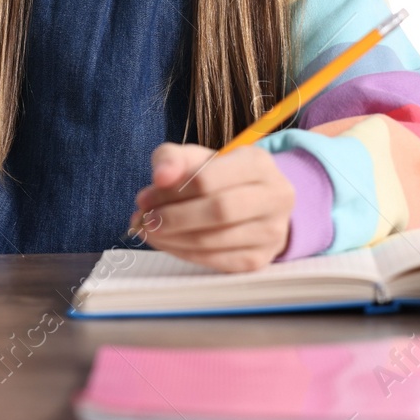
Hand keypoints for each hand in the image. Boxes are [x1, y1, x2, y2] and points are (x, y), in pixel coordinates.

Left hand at [128, 142, 295, 272]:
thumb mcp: (195, 157)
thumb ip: (172, 158)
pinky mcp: (261, 259)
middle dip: (172, 217)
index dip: (171, 191)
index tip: (144, 198)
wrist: (253, 202)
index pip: (208, 179)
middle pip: (217, 211)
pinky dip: (185, 254)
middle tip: (144, 220)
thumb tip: (160, 177)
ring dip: (173, 238)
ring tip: (149, 231)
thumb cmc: (219, 176)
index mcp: (258, 163)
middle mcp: (275, 196)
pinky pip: (217, 261)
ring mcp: (272, 231)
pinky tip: (167, 243)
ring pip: (214, 240)